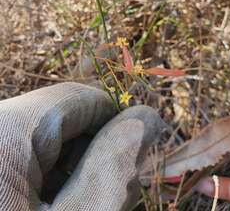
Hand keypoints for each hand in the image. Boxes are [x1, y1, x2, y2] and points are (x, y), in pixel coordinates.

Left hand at [0, 82, 164, 209]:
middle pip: (58, 116)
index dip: (114, 120)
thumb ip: (114, 166)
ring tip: (72, 205)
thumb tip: (147, 116)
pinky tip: (46, 204)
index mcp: (6, 132)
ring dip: (68, 164)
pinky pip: (21, 151)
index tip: (131, 154)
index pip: (77, 97)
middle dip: (90, 147)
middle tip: (98, 194)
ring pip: (41, 135)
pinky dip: (44, 174)